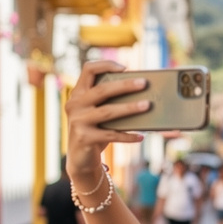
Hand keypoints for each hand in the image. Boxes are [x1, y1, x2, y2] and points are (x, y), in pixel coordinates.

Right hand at [64, 61, 147, 186]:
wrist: (80, 158)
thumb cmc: (95, 130)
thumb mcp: (97, 113)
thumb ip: (109, 102)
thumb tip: (142, 95)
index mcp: (78, 93)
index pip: (88, 69)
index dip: (106, 65)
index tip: (125, 67)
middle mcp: (75, 105)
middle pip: (101, 90)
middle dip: (124, 85)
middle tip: (144, 83)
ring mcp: (78, 121)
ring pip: (107, 111)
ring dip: (129, 108)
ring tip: (147, 105)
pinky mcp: (84, 138)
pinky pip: (111, 135)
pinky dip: (127, 136)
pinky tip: (141, 136)